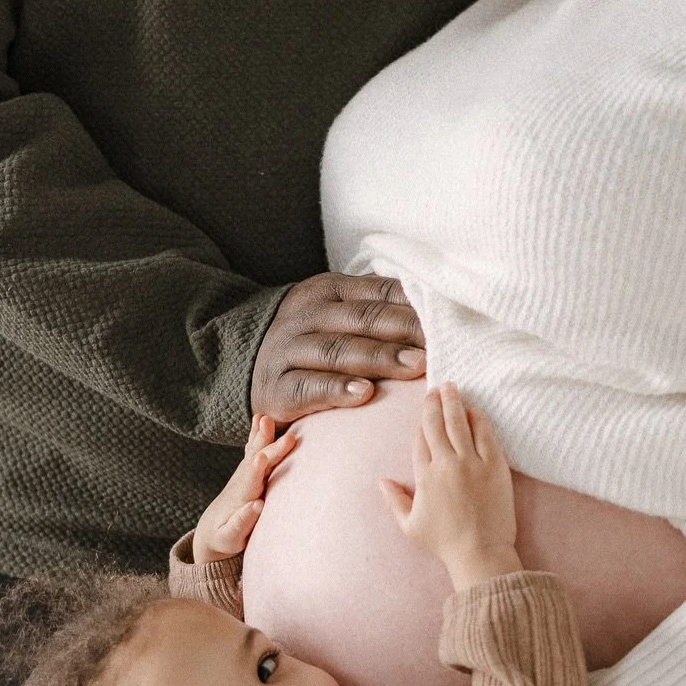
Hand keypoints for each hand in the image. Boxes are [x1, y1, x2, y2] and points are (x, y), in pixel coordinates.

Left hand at [191, 416, 297, 564]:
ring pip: (254, 452)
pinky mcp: (248, 471)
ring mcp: (244, 474)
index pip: (249, 482)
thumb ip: (241, 523)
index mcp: (240, 499)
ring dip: (261, 436)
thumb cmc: (223, 538)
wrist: (211, 530)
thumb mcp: (230, 538)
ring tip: (264, 417)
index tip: (261, 458)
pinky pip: (254, 450)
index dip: (255, 470)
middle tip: (283, 433)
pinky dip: (257, 435)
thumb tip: (257, 505)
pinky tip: (260, 418)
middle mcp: (242, 483)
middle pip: (256, 463)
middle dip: (267, 448)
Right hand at [250, 273, 424, 421]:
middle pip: (364, 319)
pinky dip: (337, 390)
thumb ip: (376, 309)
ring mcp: (289, 350)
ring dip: (380, 358)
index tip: (449, 321)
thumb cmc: (308, 339)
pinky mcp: (275, 388)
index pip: (379, 293)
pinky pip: (308, 386)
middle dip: (405, 331)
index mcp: (329, 291)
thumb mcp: (335, 312)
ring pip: (338, 350)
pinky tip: (364, 394)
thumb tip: (436, 311)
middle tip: (440, 345)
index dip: (415, 306)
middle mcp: (308, 315)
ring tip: (416, 366)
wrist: (236, 362)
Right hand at [380, 384, 518, 587]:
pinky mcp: (495, 466)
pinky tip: (475, 410)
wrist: (480, 553)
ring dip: (455, 402)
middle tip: (436, 387)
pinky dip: (479, 419)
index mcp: (424, 476)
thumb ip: (394, 501)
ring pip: (460, 423)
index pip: (420, 438)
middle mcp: (446, 464)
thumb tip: (381, 481)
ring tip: (452, 387)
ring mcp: (471, 463)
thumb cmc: (444, 543)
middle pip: (437, 424)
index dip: (421, 419)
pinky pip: (486, 434)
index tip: (424, 406)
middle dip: (435, 402)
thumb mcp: (410, 526)